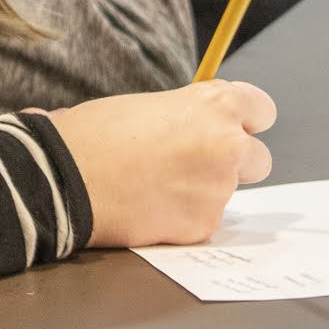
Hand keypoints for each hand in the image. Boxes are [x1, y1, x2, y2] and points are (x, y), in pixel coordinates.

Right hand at [50, 80, 276, 248]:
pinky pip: (202, 221)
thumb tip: (185, 126)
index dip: (245, 121)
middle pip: (259, 158)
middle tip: (194, 166)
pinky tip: (149, 208)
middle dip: (234, 164)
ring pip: (225, 193)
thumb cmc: (96, 133)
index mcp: (215, 104)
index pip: (262, 110)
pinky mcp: (202, 224)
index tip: (231, 129)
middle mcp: (228, 144)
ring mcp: (218, 188)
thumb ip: (183, 115)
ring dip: (202, 192)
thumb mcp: (147, 105)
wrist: (66, 176)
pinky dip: (182, 218)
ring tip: (156, 187)